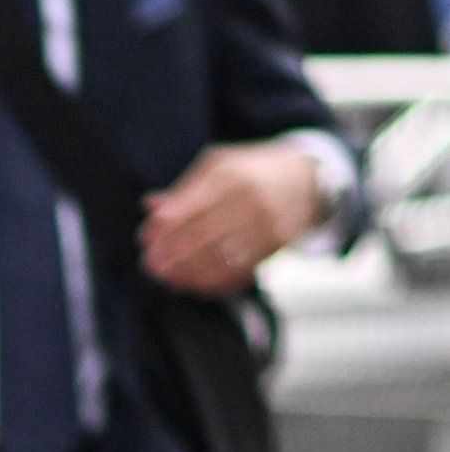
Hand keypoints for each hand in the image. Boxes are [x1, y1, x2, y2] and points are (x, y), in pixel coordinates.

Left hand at [140, 140, 321, 293]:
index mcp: (228, 175)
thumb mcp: (218, 166)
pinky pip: (242, 269)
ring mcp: (266, 222)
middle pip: (200, 235)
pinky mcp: (278, 243)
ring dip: (189, 273)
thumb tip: (150, 206)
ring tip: (169, 279)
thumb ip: (184, 188)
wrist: (307, 178)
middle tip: (150, 266)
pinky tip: (196, 285)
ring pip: (220, 257)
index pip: (187, 207)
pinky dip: (215, 281)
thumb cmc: (251, 171)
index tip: (144, 240)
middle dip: (171, 254)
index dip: (163, 227)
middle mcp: (249, 199)